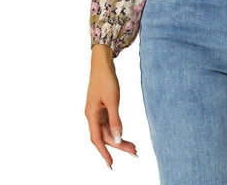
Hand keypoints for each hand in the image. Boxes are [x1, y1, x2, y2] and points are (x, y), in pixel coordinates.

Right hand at [84, 44, 136, 168]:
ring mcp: (97, 111)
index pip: (97, 139)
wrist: (102, 62)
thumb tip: (118, 138)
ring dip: (119, 138)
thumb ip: (115, 120)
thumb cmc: (106, 79)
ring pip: (107, 130)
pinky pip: (109, 123)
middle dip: (118, 145)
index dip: (104, 153)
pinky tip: (124, 134)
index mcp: (91, 114)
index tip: (111, 165)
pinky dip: (117, 129)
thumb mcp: (113, 100)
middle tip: (134, 152)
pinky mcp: (102, 107)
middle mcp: (92, 115)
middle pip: (105, 136)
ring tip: (133, 147)